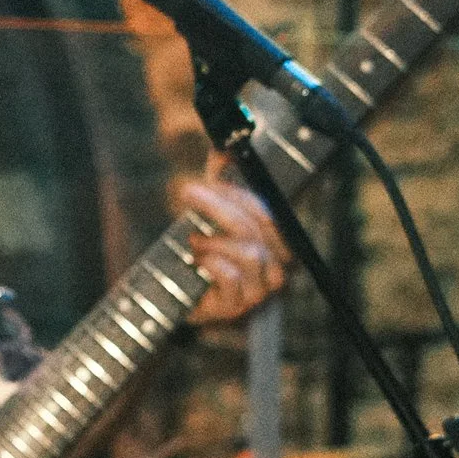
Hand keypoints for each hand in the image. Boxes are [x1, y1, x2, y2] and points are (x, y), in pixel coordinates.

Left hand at [179, 173, 286, 324]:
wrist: (181, 297)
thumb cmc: (203, 254)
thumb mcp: (212, 215)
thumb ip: (220, 182)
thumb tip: (221, 150)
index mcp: (277, 246)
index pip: (269, 213)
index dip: (240, 193)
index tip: (213, 177)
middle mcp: (275, 270)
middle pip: (255, 229)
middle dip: (219, 206)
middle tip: (190, 193)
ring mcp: (258, 292)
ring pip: (248, 253)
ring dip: (214, 241)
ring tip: (194, 240)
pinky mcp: (235, 307)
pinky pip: (230, 275)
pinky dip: (211, 262)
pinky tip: (198, 260)